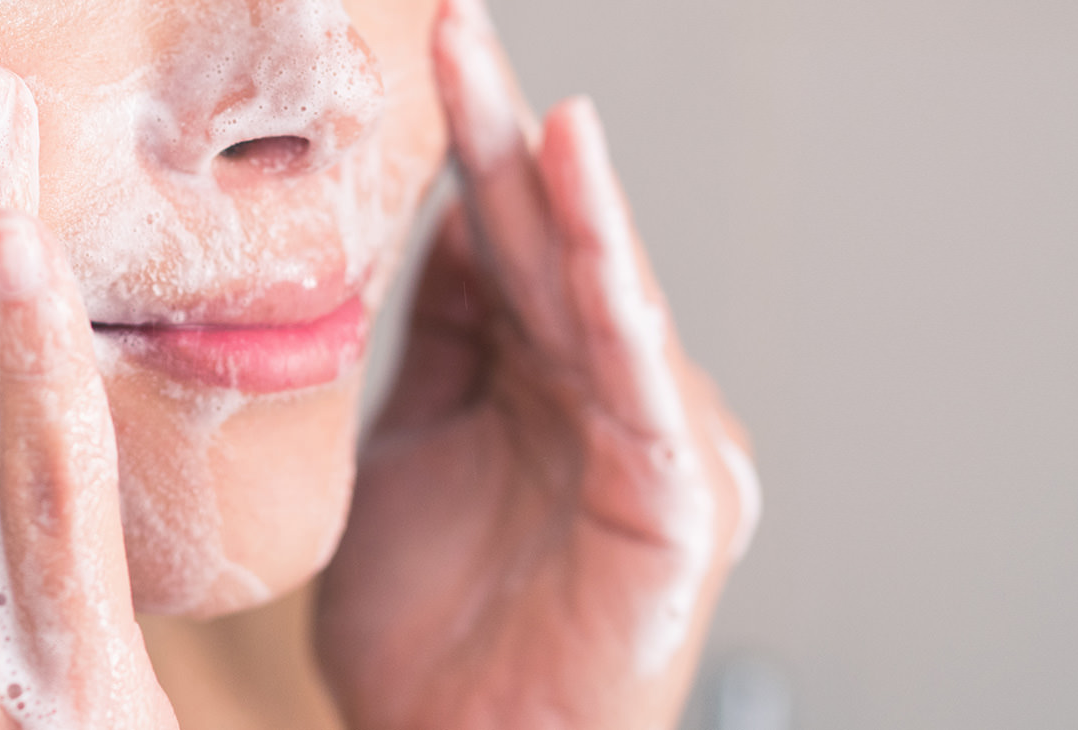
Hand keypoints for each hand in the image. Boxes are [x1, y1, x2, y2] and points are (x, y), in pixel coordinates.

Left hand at [315, 1, 762, 726]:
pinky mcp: (677, 499)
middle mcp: (601, 393)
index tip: (425, 45)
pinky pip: (642, 383)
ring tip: (537, 108)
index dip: (464, 142)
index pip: (496, 236)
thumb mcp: (400, 454)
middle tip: (457, 25)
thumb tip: (412, 229)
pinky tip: (593, 229)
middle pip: (550, 240)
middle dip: (505, 133)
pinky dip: (620, 298)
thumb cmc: (431, 643)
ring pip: (604, 294)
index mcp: (533, 378)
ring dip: (571, 197)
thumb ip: (423, 347)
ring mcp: (647, 439)